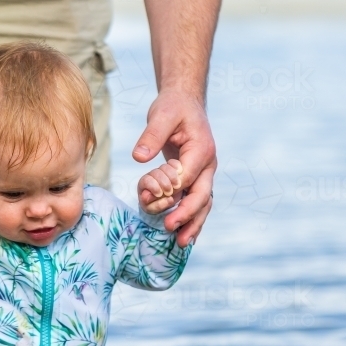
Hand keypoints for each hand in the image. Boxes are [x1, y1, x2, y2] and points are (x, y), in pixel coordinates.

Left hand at [133, 88, 214, 246]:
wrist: (185, 103)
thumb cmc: (173, 107)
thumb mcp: (161, 115)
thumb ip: (151, 135)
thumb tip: (138, 157)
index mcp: (201, 150)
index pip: (189, 177)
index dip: (174, 192)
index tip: (158, 202)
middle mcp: (207, 165)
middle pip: (202, 196)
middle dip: (187, 215)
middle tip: (170, 229)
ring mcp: (203, 174)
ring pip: (202, 204)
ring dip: (193, 224)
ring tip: (181, 243)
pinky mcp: (195, 178)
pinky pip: (195, 202)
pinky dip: (190, 218)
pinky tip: (182, 234)